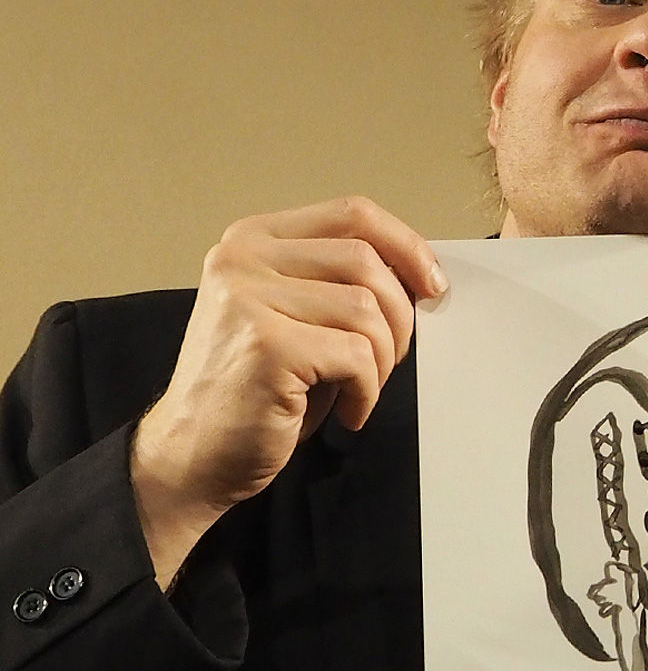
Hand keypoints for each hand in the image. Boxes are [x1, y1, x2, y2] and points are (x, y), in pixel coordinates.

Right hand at [129, 196, 444, 586]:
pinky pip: (358, 355)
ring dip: (384, 359)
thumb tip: (424, 275)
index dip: (407, 246)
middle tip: (389, 359)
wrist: (190, 456)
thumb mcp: (295, 314)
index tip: (433, 286)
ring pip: (367, 310)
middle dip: (400, 315)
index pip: (354, 215)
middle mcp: (243, 258)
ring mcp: (248, 299)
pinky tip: (349, 410)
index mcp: (253, 239)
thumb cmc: (257, 389)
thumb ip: (340, 281)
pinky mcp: (266, 345)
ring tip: (361, 388)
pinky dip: (368, 390)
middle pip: (367, 261)